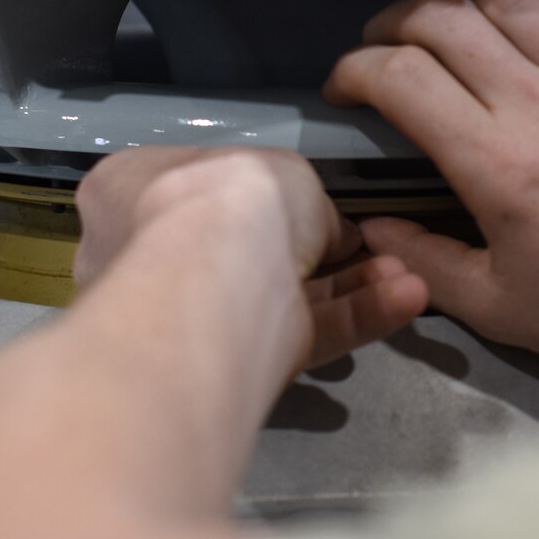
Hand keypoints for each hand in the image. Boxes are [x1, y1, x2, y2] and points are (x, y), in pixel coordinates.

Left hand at [74, 147, 427, 368]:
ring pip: (282, 298)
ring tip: (405, 278)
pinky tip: (407, 300)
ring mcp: (189, 318)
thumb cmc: (228, 200)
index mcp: (131, 190)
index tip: (311, 202)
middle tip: (371, 247)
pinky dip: (355, 318)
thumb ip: (306, 205)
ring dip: (350, 287)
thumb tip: (328, 235)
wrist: (217, 281)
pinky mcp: (233, 367)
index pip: (194, 190)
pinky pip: (300, 336)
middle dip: (321, 252)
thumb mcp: (282, 171)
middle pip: (243, 253)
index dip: (256, 194)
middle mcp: (148, 257)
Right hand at [322, 0, 538, 384]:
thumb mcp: (499, 308)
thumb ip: (424, 262)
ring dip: (470, 4)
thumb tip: (374, 227)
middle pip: (443, 17)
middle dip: (393, 24)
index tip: (345, 91)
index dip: (353, 70)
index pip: (399, 75)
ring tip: (459, 36)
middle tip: (385, 53)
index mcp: (495, 163)